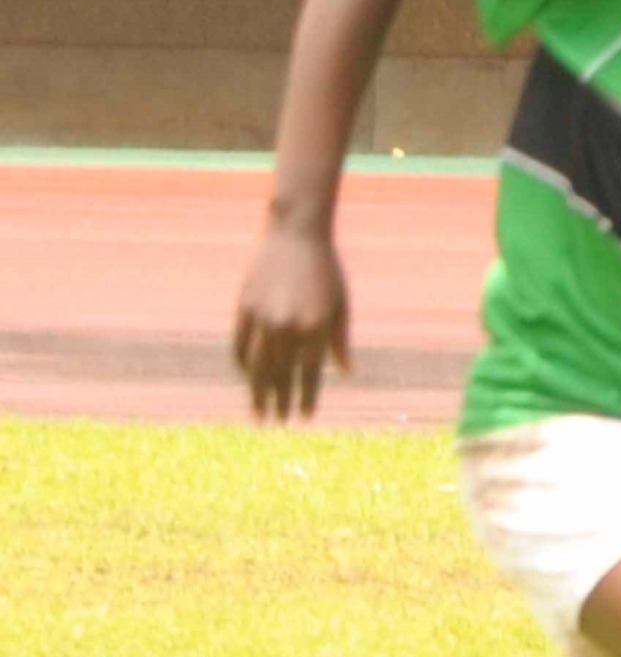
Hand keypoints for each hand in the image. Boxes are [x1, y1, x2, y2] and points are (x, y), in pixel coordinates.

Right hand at [234, 222, 350, 418]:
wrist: (296, 235)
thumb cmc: (327, 270)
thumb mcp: (341, 304)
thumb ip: (339, 341)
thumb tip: (344, 373)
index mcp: (317, 327)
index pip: (309, 374)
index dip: (306, 398)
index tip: (303, 417)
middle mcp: (288, 326)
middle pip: (281, 375)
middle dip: (280, 401)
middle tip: (277, 421)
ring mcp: (263, 318)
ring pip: (258, 365)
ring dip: (258, 390)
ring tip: (259, 411)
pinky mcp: (245, 307)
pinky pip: (240, 345)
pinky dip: (243, 364)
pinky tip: (247, 377)